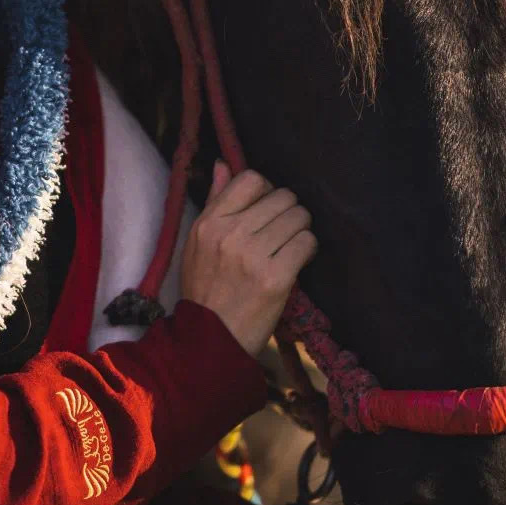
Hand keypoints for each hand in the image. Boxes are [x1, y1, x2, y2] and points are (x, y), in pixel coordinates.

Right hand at [180, 161, 316, 356]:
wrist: (210, 341)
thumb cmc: (205, 290)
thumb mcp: (198, 243)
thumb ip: (215, 201)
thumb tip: (223, 163)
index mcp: (209, 222)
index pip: (251, 179)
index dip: (267, 191)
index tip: (267, 209)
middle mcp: (231, 234)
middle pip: (283, 197)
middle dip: (289, 212)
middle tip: (283, 232)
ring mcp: (254, 255)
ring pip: (299, 217)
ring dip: (300, 231)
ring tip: (289, 247)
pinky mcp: (276, 277)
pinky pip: (307, 243)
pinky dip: (308, 250)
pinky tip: (297, 261)